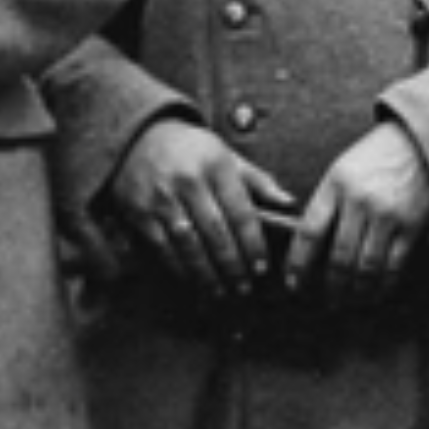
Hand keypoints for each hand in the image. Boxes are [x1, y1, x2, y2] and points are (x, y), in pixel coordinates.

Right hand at [110, 117, 295, 297]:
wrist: (138, 137)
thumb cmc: (192, 150)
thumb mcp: (226, 155)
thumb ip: (258, 181)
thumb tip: (289, 204)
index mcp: (216, 165)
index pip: (240, 212)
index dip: (252, 243)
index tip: (261, 267)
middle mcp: (188, 181)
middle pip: (215, 232)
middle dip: (232, 264)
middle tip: (244, 287)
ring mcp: (161, 198)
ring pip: (188, 244)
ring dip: (207, 273)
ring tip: (222, 291)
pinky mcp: (139, 212)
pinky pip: (162, 246)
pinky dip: (180, 267)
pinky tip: (194, 280)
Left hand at [289, 121, 428, 305]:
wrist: (421, 141)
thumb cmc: (377, 157)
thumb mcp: (343, 169)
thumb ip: (327, 203)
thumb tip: (311, 247)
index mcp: (336, 184)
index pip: (309, 232)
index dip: (298, 263)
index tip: (293, 284)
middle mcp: (360, 200)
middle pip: (338, 257)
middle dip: (330, 287)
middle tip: (327, 302)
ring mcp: (388, 214)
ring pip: (366, 267)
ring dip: (356, 292)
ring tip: (350, 302)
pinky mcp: (412, 225)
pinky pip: (394, 265)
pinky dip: (383, 285)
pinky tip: (376, 293)